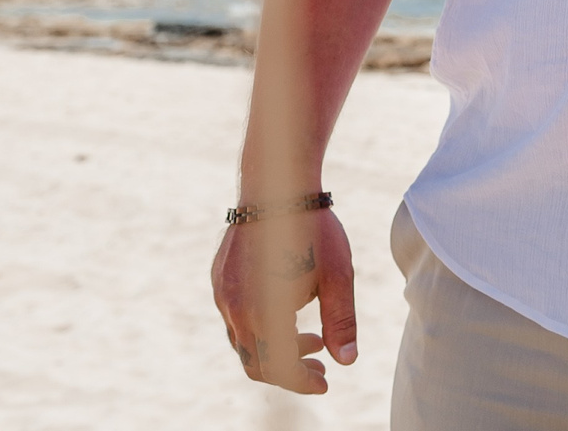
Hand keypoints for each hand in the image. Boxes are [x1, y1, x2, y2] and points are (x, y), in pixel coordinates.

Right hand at [210, 207, 357, 393]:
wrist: (277, 184)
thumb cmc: (314, 230)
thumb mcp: (338, 276)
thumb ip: (341, 322)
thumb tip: (347, 361)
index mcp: (264, 313)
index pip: (279, 369)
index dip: (302, 382)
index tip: (325, 382)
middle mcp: (235, 309)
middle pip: (257, 362)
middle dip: (290, 370)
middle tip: (321, 365)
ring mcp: (223, 294)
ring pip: (245, 341)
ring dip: (276, 348)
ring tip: (311, 337)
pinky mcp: (220, 279)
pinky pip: (236, 318)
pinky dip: (261, 327)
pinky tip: (289, 310)